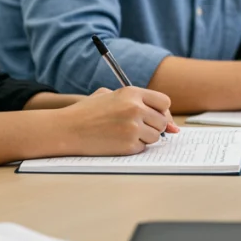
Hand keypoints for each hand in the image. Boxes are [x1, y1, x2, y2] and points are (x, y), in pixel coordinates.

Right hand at [56, 86, 176, 155]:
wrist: (67, 129)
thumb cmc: (88, 112)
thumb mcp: (110, 95)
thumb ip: (140, 104)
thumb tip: (173, 127)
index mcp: (132, 93)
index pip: (164, 102)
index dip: (161, 111)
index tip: (155, 117)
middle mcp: (135, 108)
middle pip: (163, 122)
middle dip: (154, 126)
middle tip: (136, 127)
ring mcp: (132, 128)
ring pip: (156, 137)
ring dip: (145, 138)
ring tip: (123, 133)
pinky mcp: (128, 145)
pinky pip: (143, 148)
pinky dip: (134, 147)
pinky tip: (117, 141)